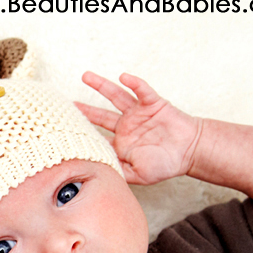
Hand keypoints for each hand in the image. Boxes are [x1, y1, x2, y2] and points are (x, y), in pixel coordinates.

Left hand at [75, 72, 202, 184]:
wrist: (191, 152)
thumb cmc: (165, 165)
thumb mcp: (138, 175)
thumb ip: (119, 174)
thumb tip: (97, 175)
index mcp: (120, 143)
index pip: (96, 137)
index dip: (81, 135)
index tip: (62, 132)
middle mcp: (125, 126)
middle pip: (99, 115)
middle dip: (83, 109)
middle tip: (65, 103)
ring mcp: (138, 113)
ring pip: (116, 97)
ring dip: (101, 86)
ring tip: (86, 76)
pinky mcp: (153, 104)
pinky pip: (142, 91)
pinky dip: (134, 84)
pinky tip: (123, 77)